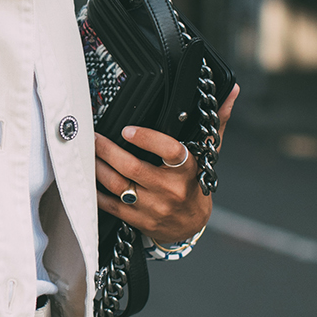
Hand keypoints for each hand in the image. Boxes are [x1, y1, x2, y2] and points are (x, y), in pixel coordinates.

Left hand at [95, 84, 238, 245]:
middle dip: (108, 150)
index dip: (148, 139)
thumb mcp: (208, 153)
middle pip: (133, 168)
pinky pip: (111, 205)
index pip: (170, 151)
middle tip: (92, 136)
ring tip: (86, 152)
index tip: (128, 129)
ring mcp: (153, 206)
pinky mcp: (138, 219)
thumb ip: (215, 122)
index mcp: (187, 169)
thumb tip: (230, 92)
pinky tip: (88, 177)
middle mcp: (170, 189)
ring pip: (118, 185)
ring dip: (98, 167)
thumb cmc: (195, 183)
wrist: (191, 224)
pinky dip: (96, 191)